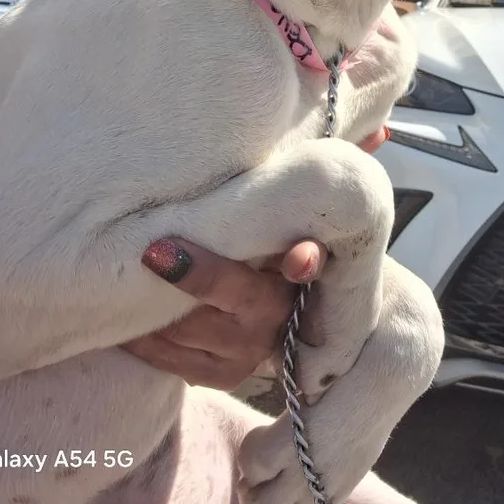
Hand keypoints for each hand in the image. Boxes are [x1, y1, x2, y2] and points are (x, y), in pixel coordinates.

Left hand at [125, 127, 389, 388]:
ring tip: (124, 273)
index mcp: (307, 274)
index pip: (309, 265)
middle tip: (156, 251)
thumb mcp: (309, 207)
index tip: (299, 254)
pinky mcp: (220, 374)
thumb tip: (382, 130)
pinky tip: (122, 318)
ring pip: (203, 333)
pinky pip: (177, 362)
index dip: (305, 260)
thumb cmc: (283, 239)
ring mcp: (250, 353)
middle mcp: (283, 318)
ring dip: (159, 308)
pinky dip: (148, 342)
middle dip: (204, 277)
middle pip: (244, 299)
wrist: (283, 319)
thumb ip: (342, 164)